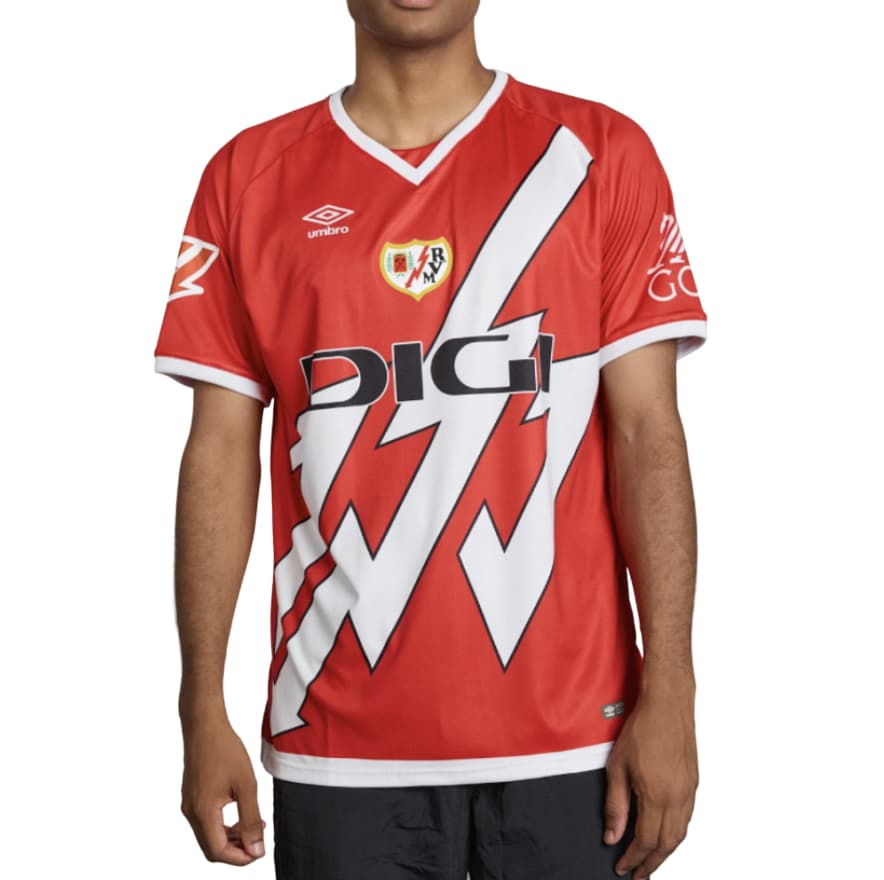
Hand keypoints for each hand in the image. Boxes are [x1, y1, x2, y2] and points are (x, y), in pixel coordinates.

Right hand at [180, 711, 266, 864]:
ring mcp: (189, 805)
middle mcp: (191, 813)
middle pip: (211, 848)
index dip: (240, 858)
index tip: (259, 851)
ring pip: (208, 836)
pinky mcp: (191, 796)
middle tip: (258, 840)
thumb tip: (256, 849)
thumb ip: (251, 819)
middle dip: (236, 850)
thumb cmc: (224, 749)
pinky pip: (205, 822)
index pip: (218, 852)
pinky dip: (222, 825)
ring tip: (253, 827)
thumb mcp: (246, 784)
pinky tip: (240, 813)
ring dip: (230, 838)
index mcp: (202, 812)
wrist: (204, 725)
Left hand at [603, 687, 698, 878]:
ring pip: (680, 835)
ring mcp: (689, 791)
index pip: (646, 841)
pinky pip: (686, 819)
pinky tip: (664, 834)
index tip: (622, 868)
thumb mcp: (617, 767)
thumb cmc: (641, 730)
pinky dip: (675, 834)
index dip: (633, 859)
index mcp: (657, 796)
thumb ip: (615, 805)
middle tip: (637, 874)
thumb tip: (612, 836)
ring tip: (649, 860)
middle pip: (667, 845)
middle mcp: (678, 798)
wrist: (668, 705)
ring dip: (665, 852)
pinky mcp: (694, 783)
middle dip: (651, 863)